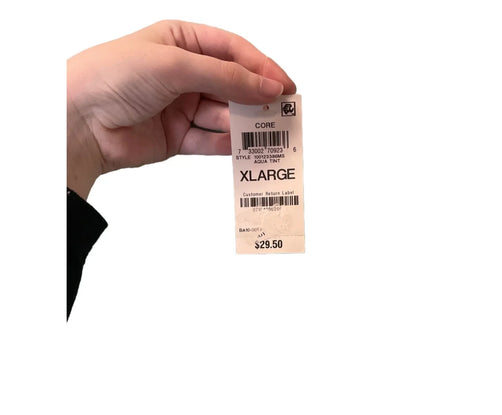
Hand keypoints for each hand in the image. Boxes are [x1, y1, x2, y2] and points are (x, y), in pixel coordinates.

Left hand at [67, 20, 295, 198]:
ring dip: (244, 124)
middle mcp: (184, 73)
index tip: (285, 86)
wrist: (78, 121)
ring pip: (223, 115)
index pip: (233, 51)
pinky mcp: (177, 137)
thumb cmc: (114, 76)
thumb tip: (267, 87)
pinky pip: (209, 140)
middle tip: (282, 112)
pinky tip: (243, 147)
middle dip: (256, 98)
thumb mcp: (175, 65)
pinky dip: (226, 144)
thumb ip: (225, 76)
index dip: (262, 67)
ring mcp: (181, 106)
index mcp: (182, 42)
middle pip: (232, 84)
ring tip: (267, 133)